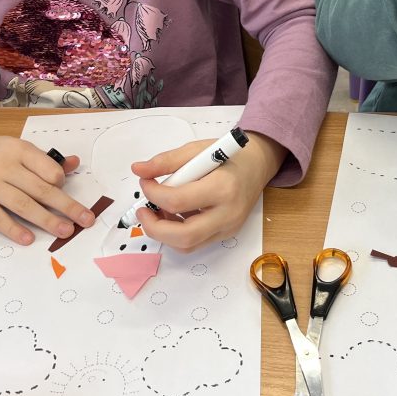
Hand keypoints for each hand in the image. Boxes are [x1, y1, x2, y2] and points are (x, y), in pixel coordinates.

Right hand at [0, 121, 95, 245]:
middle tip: (86, 220)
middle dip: (67, 206)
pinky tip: (29, 239)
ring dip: (47, 220)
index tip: (63, 190)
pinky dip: (14, 229)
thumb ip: (44, 159)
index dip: (61, 181)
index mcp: (19, 150)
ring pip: (23, 205)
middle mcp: (5, 167)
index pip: (48, 169)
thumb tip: (73, 164)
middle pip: (41, 189)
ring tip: (65, 232)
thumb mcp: (16, 148)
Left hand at [131, 133, 286, 251]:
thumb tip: (138, 170)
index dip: (153, 194)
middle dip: (155, 227)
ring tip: (156, 211)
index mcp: (223, 187)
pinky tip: (173, 216)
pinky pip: (195, 243)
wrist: (257, 165)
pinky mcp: (226, 234)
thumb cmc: (227, 155)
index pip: (179, 201)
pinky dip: (177, 234)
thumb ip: (166, 161)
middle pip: (184, 235)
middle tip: (142, 211)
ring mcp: (228, 227)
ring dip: (164, 233)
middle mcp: (228, 213)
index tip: (145, 182)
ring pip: (187, 245)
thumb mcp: (197, 150)